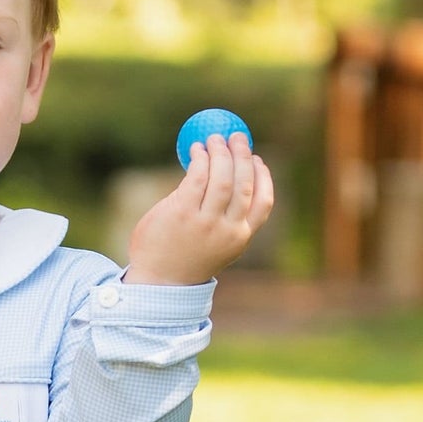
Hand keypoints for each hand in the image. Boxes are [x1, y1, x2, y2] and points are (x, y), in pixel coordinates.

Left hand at [125, 131, 274, 285]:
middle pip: (244, 184)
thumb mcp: (216, 247)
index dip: (263, 177)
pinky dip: (200, 159)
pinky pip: (198, 177)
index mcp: (240, 238)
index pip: (263, 202)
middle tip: (238, 138)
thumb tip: (225, 178)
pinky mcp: (182, 213)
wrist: (158, 283)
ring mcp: (205, 222)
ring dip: (221, 152)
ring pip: (223, 178)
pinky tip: (196, 150)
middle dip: (243, 156)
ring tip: (215, 138)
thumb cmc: (184, 261)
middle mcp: (227, 230)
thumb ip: (225, 220)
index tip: (257, 159)